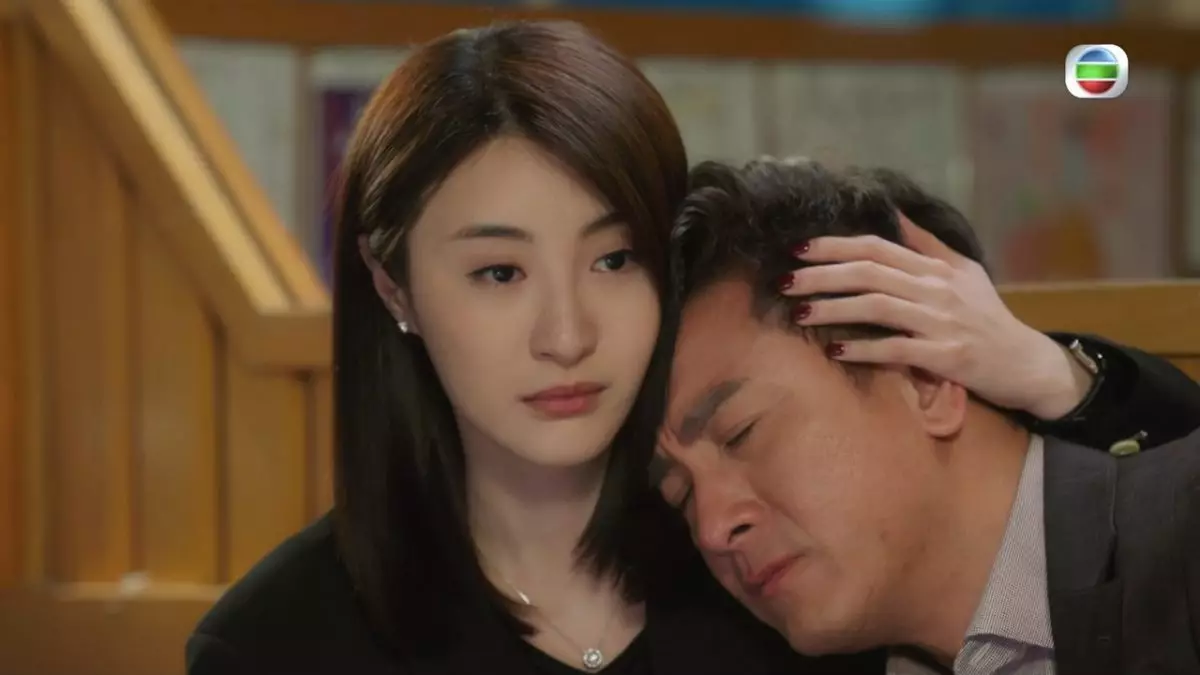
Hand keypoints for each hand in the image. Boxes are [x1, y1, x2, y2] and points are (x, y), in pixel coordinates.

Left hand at [781, 215, 1093, 419]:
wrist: (1026, 363)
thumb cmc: (988, 317)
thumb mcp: (964, 272)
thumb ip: (927, 244)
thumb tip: (895, 211)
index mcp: (936, 268)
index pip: (876, 248)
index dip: (835, 247)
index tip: (798, 249)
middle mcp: (937, 289)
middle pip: (869, 273)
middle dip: (822, 275)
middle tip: (785, 282)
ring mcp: (941, 322)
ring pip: (877, 307)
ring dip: (834, 309)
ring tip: (801, 313)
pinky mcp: (946, 356)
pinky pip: (897, 349)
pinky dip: (864, 348)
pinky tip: (837, 350)